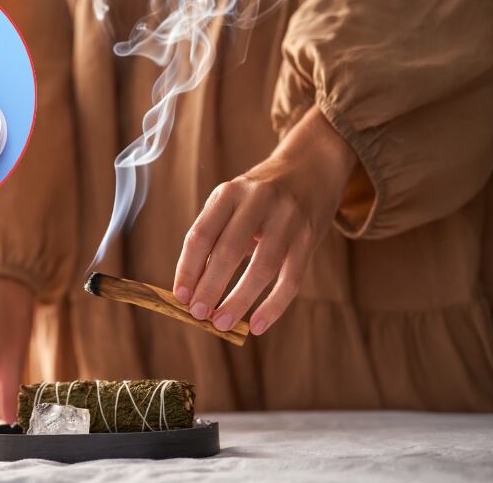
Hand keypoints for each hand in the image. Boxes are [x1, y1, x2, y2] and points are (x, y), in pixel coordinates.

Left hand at [173, 106, 356, 335]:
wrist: (312, 166)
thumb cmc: (261, 194)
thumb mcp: (233, 200)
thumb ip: (215, 235)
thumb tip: (194, 285)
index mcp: (229, 192)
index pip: (201, 234)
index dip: (187, 268)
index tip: (179, 296)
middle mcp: (258, 201)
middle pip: (228, 251)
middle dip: (210, 288)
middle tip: (198, 315)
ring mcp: (287, 219)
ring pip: (261, 268)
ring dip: (239, 300)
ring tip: (222, 324)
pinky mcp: (309, 237)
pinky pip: (291, 279)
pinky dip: (273, 306)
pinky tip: (258, 325)